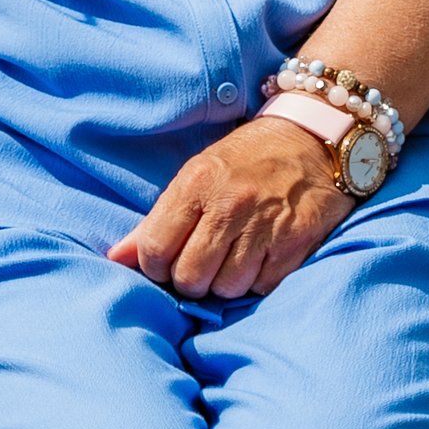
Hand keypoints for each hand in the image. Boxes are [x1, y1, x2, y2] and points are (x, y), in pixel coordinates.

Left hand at [108, 118, 349, 299]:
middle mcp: (230, 204)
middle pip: (190, 277)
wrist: (314, 139)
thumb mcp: (196, 177)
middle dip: (192, 280)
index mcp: (197, 184)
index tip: (169, 260)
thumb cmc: (246, 162)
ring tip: (235, 259)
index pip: (155, 248)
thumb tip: (114, 259)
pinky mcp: (296, 243)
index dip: (156, 266)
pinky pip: (262, 286)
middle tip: (203, 264)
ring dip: (227, 282)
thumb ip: (155, 221)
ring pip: (227, 288)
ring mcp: (265, 225)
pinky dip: (259, 280)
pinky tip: (262, 257)